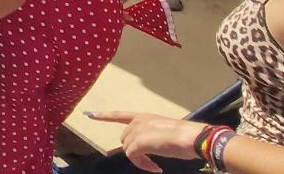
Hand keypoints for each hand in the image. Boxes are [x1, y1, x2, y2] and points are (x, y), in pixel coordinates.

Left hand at [86, 112, 209, 170]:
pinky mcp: (139, 141)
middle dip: (135, 151)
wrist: (193, 138)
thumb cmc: (185, 137)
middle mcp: (139, 120)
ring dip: (140, 160)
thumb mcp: (163, 133)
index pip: (120, 115)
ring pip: (128, 149)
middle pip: (125, 139)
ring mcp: (138, 130)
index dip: (104, 116)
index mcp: (144, 116)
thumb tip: (143, 149)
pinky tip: (155, 168)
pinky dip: (142, 165)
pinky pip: (132, 157)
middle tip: (151, 160)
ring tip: (155, 165)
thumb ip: (150, 136)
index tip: (90, 115)